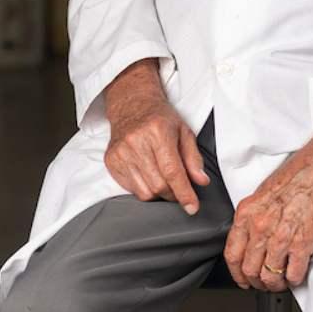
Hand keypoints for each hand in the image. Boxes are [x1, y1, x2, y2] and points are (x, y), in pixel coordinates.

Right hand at [104, 59, 209, 209]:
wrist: (131, 104)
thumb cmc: (160, 118)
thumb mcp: (184, 132)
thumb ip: (194, 158)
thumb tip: (201, 181)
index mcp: (157, 131)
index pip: (172, 171)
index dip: (184, 193)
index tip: (192, 207)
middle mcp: (135, 142)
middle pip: (158, 185)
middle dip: (173, 194)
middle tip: (179, 189)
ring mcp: (120, 152)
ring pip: (144, 192)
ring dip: (158, 193)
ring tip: (163, 181)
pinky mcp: (111, 160)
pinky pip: (130, 189)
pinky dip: (143, 188)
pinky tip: (148, 175)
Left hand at [223, 129, 312, 291]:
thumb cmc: (294, 180)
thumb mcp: (261, 196)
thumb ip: (252, 219)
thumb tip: (248, 242)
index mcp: (246, 214)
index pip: (232, 254)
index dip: (236, 273)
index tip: (242, 279)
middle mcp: (260, 226)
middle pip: (249, 269)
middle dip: (256, 282)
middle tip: (263, 283)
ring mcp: (281, 237)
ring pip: (269, 276)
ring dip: (275, 284)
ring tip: (280, 281)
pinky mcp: (303, 244)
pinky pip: (293, 274)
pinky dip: (294, 279)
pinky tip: (296, 274)